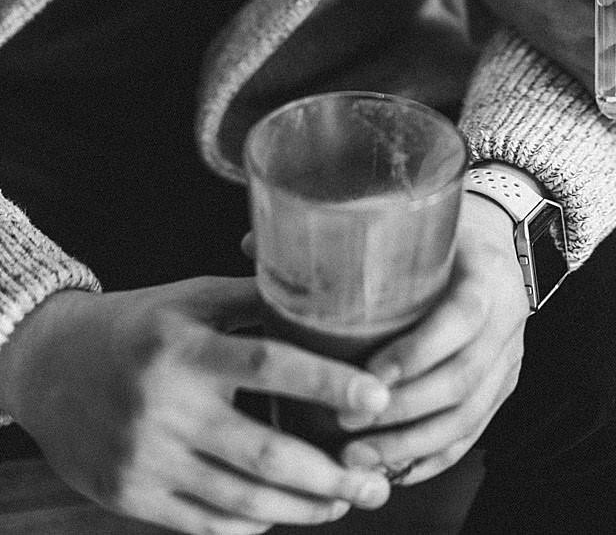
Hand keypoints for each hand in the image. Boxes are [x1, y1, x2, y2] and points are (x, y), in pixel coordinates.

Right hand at [0, 280, 391, 533]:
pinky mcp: (128, 495)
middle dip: (329, 474)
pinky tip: (283, 514)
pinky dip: (249, 524)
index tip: (381, 398)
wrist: (49, 368)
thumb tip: (337, 289)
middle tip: (377, 482)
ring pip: (238, 497)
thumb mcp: (194, 298)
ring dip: (300, 508)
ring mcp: (144, 458)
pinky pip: (201, 523)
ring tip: (343, 503)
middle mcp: (164, 406)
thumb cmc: (142, 326)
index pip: (270, 365)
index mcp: (186, 348)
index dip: (329, 384)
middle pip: (263, 451)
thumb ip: (260, 298)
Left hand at [339, 201, 529, 487]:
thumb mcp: (414, 226)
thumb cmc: (447, 235)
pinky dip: (430, 458)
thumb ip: (342, 240)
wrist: (502, 242)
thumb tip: (252, 245)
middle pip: (461, 378)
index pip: (463, 317)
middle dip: (401, 411)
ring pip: (466, 416)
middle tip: (343, 425)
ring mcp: (507, 358)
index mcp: (484, 275)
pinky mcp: (501, 387)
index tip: (370, 374)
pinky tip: (390, 470)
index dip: (419, 351)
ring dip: (409, 444)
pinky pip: (470, 434)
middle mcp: (505, 320)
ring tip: (354, 459)